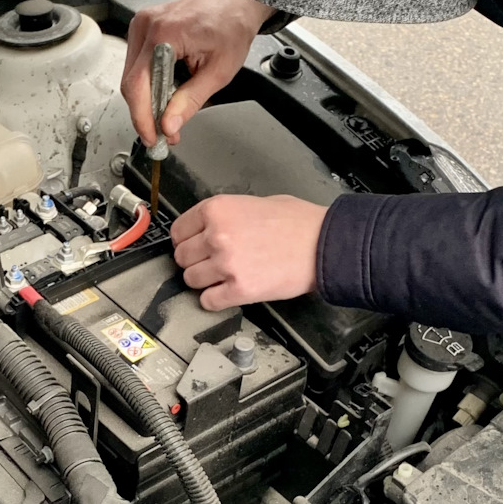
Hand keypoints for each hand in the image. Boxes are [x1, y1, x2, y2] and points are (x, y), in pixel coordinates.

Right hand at [122, 0, 272, 145]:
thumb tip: (169, 125)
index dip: (142, 117)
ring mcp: (142, 24)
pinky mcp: (144, 28)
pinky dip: (149, 84)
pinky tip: (166, 93)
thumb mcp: (219, 71)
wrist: (236, 0)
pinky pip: (137, 65)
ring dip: (147, 100)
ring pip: (132, 76)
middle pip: (131, 83)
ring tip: (169, 114)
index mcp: (164, 33)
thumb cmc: (232, 25)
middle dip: (146, 113)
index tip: (152, 136)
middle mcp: (147, 25)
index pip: (139, 85)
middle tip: (164, 133)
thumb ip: (190, 101)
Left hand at [172, 195, 324, 310]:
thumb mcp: (255, 202)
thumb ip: (227, 215)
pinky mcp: (239, 289)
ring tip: (221, 276)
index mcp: (218, 210)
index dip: (186, 240)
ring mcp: (226, 264)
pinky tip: (227, 291)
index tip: (191, 245)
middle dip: (195, 261)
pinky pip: (208, 301)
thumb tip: (208, 227)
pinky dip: (214, 299)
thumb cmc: (298, 223)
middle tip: (210, 262)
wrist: (323, 244)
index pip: (178, 230)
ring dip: (203, 281)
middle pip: (182, 257)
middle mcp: (217, 236)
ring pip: (191, 280)